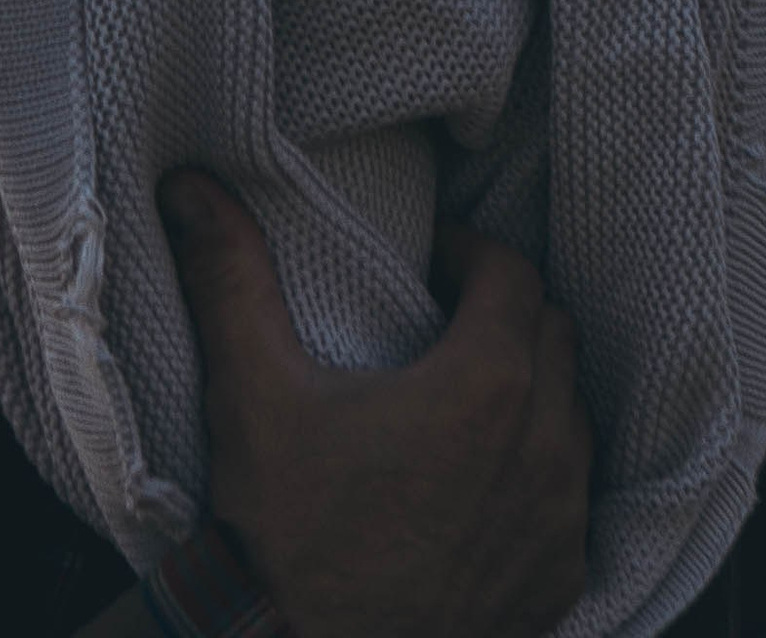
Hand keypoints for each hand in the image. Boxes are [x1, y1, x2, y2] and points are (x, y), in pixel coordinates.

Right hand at [159, 173, 591, 637]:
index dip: (469, 257)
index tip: (428, 268)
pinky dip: (538, 476)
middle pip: (550, 333)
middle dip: (504, 315)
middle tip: (443, 327)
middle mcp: (546, 443)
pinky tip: (481, 488)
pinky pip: (571, 497)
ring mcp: (560, 518)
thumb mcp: (254, 403)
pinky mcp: (561, 578)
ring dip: (529, 393)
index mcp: (486, 383)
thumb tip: (194, 188)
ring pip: (570, 412)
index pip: (510, 272)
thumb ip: (233, 282)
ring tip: (461, 405)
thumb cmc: (286, 548)